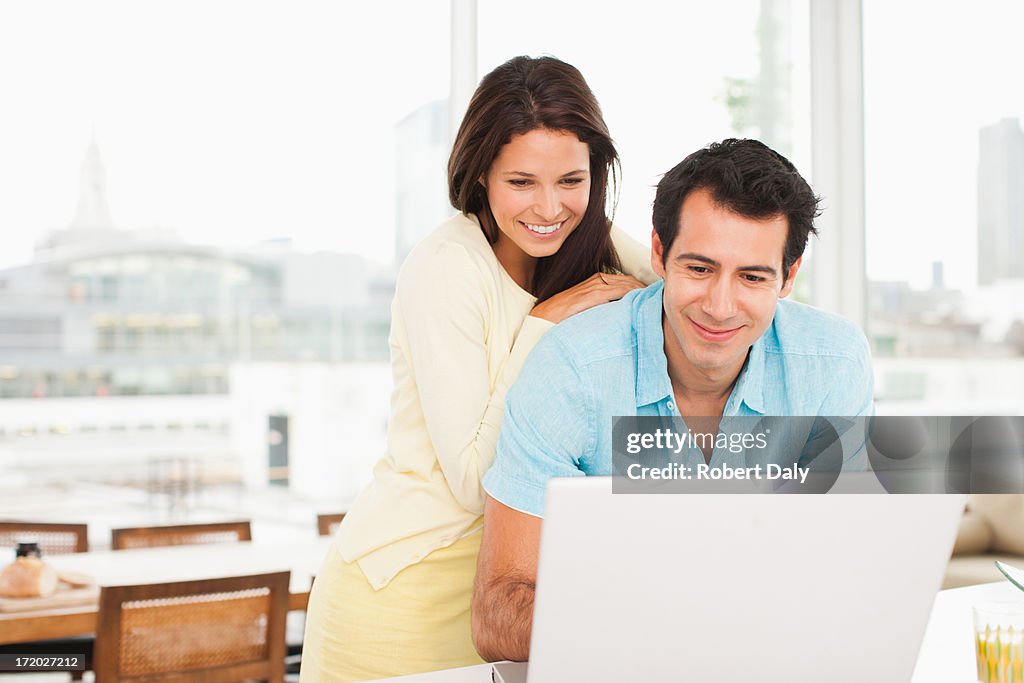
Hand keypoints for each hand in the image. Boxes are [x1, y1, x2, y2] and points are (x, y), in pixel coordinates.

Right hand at [530, 273, 644, 323]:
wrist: (543, 319)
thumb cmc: (563, 317)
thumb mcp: (587, 308)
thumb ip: (603, 307)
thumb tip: (623, 314)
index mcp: (598, 281)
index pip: (627, 281)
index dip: (641, 290)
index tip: (653, 300)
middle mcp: (599, 280)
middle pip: (631, 281)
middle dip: (646, 291)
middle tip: (660, 301)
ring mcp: (597, 285)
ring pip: (628, 284)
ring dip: (643, 292)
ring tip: (655, 303)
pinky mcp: (594, 293)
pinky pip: (620, 290)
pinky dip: (633, 294)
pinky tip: (642, 303)